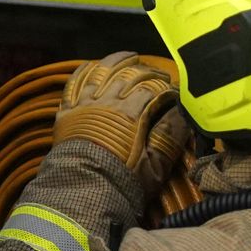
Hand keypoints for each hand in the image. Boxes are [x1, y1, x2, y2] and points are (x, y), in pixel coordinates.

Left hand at [53, 52, 190, 197]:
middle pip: (129, 75)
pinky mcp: (67, 111)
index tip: (175, 91)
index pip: (152, 88)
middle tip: (159, 75)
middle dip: (148, 72)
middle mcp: (107, 102)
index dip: (166, 87)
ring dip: (118, 61)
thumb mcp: (156, 166)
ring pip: (102, 71)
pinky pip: (74, 82)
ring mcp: (84, 104)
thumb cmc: (122, 182)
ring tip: (131, 57)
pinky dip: (85, 70)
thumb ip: (170, 136)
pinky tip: (94, 65)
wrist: (81, 192)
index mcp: (131, 114)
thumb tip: (183, 111)